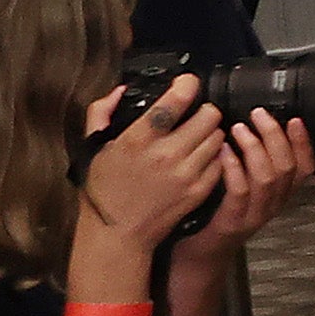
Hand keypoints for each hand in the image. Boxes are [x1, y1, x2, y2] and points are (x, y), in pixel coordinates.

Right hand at [76, 76, 223, 261]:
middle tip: (197, 114)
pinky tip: (201, 157)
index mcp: (138, 139)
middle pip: (209, 116)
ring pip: (219, 137)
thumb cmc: (104, 189)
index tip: (188, 83)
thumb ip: (101, 113)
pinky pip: (221, 161)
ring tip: (199, 136)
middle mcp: (166, 154)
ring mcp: (186, 174)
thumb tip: (121, 90)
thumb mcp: (93, 147)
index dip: (187, 85)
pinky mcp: (199, 190)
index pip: (173, 103)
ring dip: (212, 132)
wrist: (118, 232)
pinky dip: (215, 156)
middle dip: (205, 110)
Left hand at [175, 112, 314, 268]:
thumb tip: (250, 127)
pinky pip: (240, 191)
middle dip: (274, 136)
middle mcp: (272, 206)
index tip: (293, 119)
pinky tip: (224, 150)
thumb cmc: (214, 217)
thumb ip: (250, 165)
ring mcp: (253, 216)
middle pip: (286, 167)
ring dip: (255, 148)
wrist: (198, 257)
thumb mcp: (241, 189)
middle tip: (258, 115)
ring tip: (239, 128)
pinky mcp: (232, 222)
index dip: (303, 143)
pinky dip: (234, 167)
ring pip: (267, 178)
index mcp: (278, 196)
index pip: (305, 168)